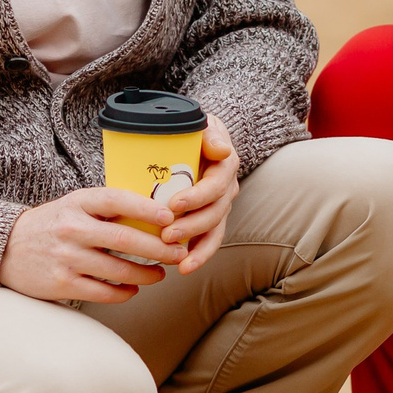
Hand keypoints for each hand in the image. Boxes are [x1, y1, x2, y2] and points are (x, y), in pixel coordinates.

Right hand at [0, 116, 240, 301]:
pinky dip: (124, 292)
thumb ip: (107, 208)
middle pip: (125, 238)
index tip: (170, 218)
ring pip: (119, 269)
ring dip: (146, 274)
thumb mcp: (74, 205)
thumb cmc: (52, 225)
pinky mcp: (62, 283)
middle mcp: (72, 228)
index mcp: (77, 203)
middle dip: (159, 248)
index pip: (117, 200)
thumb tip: (156, 212)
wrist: (5, 247)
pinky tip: (133, 289)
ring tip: (160, 275)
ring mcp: (66, 257)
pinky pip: (103, 292)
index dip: (147, 208)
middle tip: (179, 253)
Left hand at [154, 115, 239, 272]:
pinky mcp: (210, 220)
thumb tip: (221, 150)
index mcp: (225, 167)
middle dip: (192, 227)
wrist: (195, 140)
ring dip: (197, 248)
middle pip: (214, 213)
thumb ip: (209, 134)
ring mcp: (220, 206)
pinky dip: (199, 256)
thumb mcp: (201, 125)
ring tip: (178, 262)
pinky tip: (184, 268)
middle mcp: (227, 189)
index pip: (215, 185)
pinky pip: (209, 241)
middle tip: (166, 235)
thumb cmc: (193, 132)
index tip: (174, 204)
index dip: (197, 197)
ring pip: (214, 232)